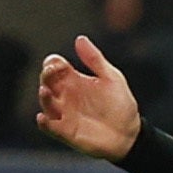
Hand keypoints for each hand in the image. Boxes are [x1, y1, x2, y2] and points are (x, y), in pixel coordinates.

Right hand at [37, 35, 142, 159]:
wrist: (130, 133)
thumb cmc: (120, 104)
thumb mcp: (111, 78)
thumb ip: (95, 59)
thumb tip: (80, 39)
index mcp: (75, 80)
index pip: (55, 68)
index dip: (53, 63)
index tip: (57, 63)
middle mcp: (66, 96)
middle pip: (48, 83)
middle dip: (46, 76)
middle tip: (51, 71)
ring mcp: (65, 114)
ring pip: (47, 103)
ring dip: (44, 97)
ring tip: (45, 90)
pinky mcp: (66, 132)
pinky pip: (50, 127)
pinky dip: (44, 123)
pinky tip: (42, 118)